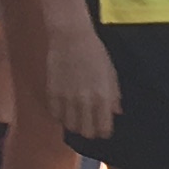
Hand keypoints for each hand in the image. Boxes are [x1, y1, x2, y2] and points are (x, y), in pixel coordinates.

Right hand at [42, 5, 119, 145]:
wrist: (71, 36)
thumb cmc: (95, 52)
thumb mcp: (111, 72)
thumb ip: (114, 95)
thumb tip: (116, 111)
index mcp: (102, 97)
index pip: (104, 128)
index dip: (104, 131)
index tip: (103, 128)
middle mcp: (84, 101)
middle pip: (86, 133)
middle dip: (89, 131)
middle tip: (90, 123)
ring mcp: (66, 99)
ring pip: (69, 126)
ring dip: (74, 123)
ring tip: (76, 115)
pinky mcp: (52, 93)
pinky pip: (55, 114)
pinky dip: (60, 114)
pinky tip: (64, 107)